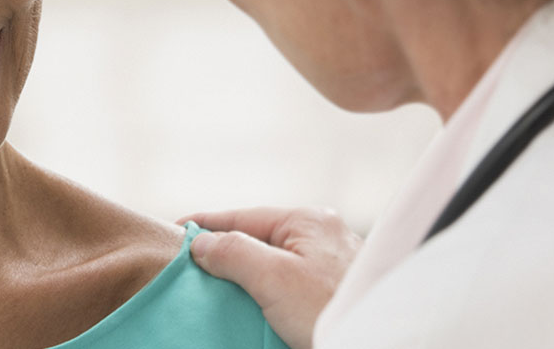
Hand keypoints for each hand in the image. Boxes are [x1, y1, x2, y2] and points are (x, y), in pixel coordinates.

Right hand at [182, 207, 360, 348]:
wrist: (380, 342)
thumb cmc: (333, 310)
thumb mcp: (274, 278)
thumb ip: (233, 252)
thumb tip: (200, 242)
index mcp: (309, 220)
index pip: (241, 216)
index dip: (203, 224)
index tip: (172, 232)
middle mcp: (322, 236)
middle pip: (256, 239)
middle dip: (223, 252)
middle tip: (189, 267)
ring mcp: (330, 264)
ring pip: (272, 264)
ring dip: (243, 277)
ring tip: (215, 289)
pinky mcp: (332, 292)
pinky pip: (287, 285)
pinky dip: (264, 294)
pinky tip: (250, 306)